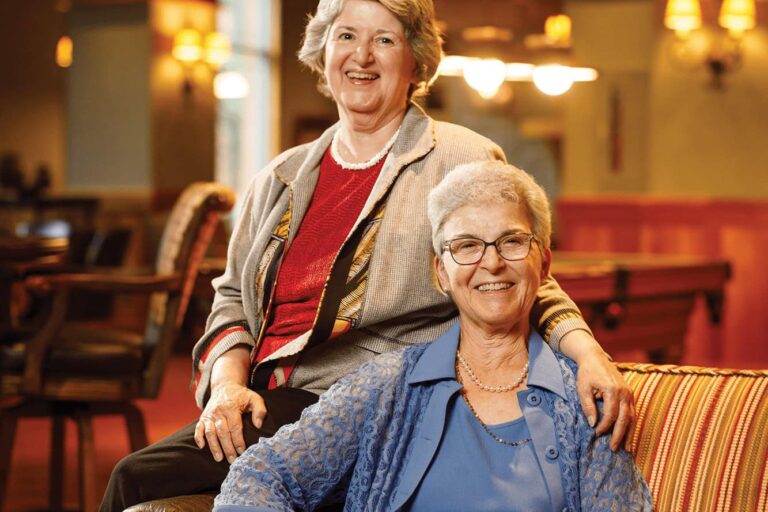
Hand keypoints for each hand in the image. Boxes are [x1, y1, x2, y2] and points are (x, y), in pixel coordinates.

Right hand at [194, 381, 266, 462]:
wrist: (226, 386)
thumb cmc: (242, 395)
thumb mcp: (254, 398)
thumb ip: (260, 410)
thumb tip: (259, 425)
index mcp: (231, 408)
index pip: (235, 427)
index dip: (238, 441)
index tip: (242, 451)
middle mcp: (219, 412)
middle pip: (222, 432)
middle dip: (227, 448)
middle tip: (233, 460)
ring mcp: (209, 415)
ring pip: (210, 432)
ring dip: (214, 446)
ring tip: (219, 458)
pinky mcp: (203, 417)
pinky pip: (198, 428)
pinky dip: (198, 437)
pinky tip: (202, 447)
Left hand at [560, 330, 634, 451]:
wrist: (595, 357)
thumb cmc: (587, 373)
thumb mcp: (583, 388)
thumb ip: (588, 406)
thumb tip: (593, 424)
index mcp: (613, 390)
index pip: (611, 414)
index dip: (604, 426)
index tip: (597, 434)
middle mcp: (624, 392)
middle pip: (624, 418)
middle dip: (619, 435)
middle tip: (613, 449)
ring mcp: (629, 393)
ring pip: (632, 417)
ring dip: (629, 434)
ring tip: (627, 449)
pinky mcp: (630, 394)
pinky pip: (633, 412)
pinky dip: (631, 425)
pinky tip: (629, 436)